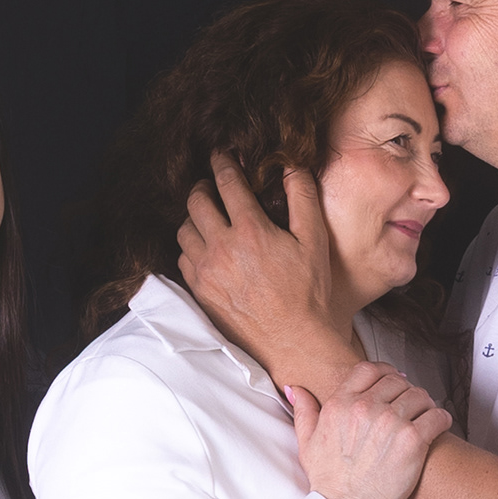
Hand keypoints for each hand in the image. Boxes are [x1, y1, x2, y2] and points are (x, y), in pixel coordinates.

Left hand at [177, 154, 353, 390]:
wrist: (294, 343)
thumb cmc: (309, 294)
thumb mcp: (314, 241)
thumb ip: (303, 197)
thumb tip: (291, 165)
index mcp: (250, 230)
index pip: (225, 181)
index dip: (222, 162)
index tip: (221, 155)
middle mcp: (222, 249)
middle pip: (195, 201)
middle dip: (203, 187)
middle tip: (213, 188)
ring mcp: (207, 273)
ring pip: (184, 230)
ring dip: (194, 219)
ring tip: (209, 219)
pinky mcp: (200, 293)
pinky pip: (183, 259)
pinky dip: (191, 249)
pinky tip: (207, 250)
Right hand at [288, 363, 451, 498]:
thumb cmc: (329, 482)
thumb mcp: (306, 442)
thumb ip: (304, 411)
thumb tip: (295, 389)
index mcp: (341, 403)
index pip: (369, 369)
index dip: (385, 372)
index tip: (394, 380)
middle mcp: (366, 408)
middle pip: (397, 381)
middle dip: (406, 390)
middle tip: (411, 403)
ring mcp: (391, 422)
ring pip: (419, 396)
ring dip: (425, 404)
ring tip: (425, 415)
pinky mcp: (412, 440)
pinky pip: (436, 416)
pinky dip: (441, 418)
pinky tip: (439, 425)